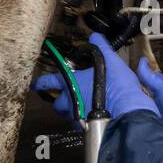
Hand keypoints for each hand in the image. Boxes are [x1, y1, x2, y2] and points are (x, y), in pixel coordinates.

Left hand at [31, 33, 157, 120]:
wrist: (127, 108)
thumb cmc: (117, 85)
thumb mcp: (110, 60)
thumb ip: (100, 46)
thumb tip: (95, 36)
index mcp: (71, 83)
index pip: (48, 81)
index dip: (40, 82)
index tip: (35, 84)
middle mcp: (70, 100)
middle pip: (56, 103)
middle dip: (59, 100)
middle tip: (65, 97)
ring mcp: (77, 116)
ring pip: (67, 115)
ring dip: (71, 110)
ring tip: (81, 105)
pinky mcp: (86, 127)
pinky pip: (80, 124)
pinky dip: (83, 120)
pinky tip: (92, 115)